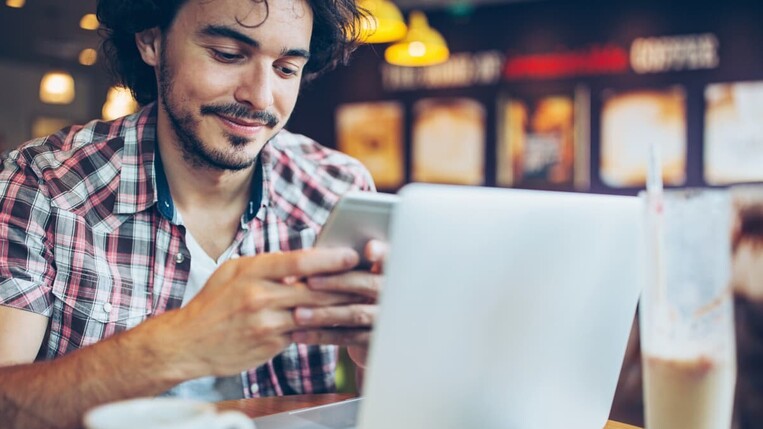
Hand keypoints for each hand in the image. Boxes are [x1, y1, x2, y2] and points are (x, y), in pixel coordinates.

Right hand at [142, 247, 363, 377]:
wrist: (187, 343)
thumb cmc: (213, 303)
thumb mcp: (234, 272)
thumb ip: (268, 265)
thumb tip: (304, 260)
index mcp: (252, 271)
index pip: (299, 261)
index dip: (330, 258)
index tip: (352, 255)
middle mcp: (259, 295)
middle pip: (313, 288)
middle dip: (345, 284)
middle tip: (370, 278)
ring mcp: (265, 322)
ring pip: (313, 313)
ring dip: (341, 308)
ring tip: (365, 300)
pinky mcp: (270, 344)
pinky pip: (304, 334)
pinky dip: (324, 328)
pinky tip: (343, 324)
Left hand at [291, 240, 387, 366]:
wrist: (369, 336)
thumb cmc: (355, 295)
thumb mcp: (357, 278)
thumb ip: (343, 266)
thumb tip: (311, 255)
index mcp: (389, 272)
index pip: (390, 258)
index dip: (382, 253)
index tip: (368, 249)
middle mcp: (392, 294)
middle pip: (369, 284)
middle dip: (338, 282)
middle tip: (310, 282)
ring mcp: (385, 318)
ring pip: (355, 313)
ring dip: (324, 314)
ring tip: (298, 314)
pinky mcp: (373, 341)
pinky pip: (346, 337)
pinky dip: (321, 335)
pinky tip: (298, 334)